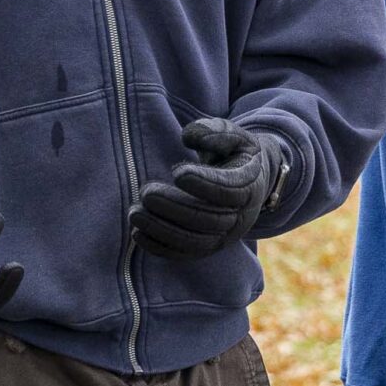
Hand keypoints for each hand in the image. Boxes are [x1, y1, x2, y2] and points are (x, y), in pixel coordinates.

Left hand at [131, 118, 280, 258]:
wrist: (251, 182)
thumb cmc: (235, 153)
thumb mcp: (234, 135)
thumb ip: (216, 131)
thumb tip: (190, 136)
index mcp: (251, 186)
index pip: (230, 190)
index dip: (205, 183)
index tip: (178, 172)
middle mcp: (241, 217)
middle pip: (208, 219)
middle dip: (174, 208)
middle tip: (146, 193)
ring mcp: (225, 237)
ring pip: (195, 241)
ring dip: (162, 229)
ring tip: (134, 213)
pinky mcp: (209, 248)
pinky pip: (185, 254)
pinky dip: (160, 247)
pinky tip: (137, 233)